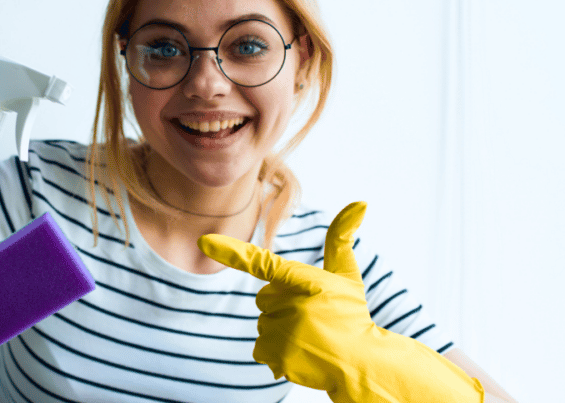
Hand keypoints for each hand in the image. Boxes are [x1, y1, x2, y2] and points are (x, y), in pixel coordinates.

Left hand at [198, 202, 483, 402]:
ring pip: (264, 322)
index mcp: (305, 281)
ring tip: (309, 336)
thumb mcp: (347, 274)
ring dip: (281, 328)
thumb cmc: (351, 313)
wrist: (360, 362)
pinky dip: (276, 351)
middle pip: (264, 298)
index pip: (262, 263)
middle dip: (282, 304)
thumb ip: (341, 238)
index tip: (204, 241)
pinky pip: (261, 348)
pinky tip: (300, 352)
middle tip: (311, 316)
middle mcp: (291, 306)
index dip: (232, 252)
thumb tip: (360, 202)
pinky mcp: (277, 357)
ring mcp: (283, 333)